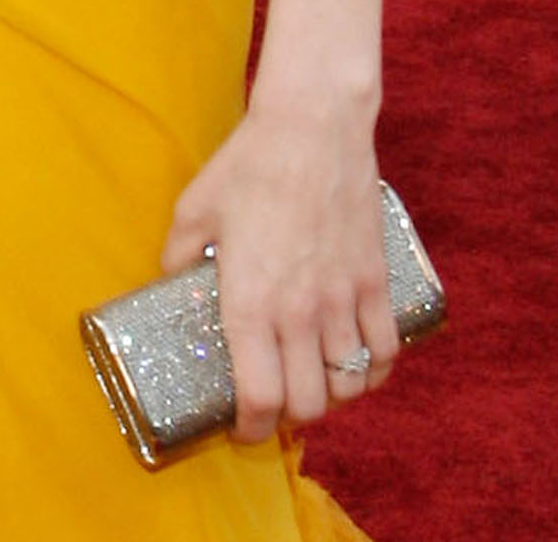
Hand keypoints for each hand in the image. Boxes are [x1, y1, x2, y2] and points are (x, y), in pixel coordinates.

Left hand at [162, 93, 395, 441]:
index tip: (241, 429)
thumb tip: (171, 279)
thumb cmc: (249, 164)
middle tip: (274, 402)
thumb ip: (179, 254)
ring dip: (332, 396)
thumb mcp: (194, 209)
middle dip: (289, 417)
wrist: (312, 128)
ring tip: (312, 382)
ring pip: (350, 385)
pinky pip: (386, 352)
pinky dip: (374, 372)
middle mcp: (300, 312)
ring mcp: (344, 300)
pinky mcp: (376, 282)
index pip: (259, 397)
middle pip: (308, 405)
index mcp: (251, 301)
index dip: (250, 429)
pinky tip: (358, 365)